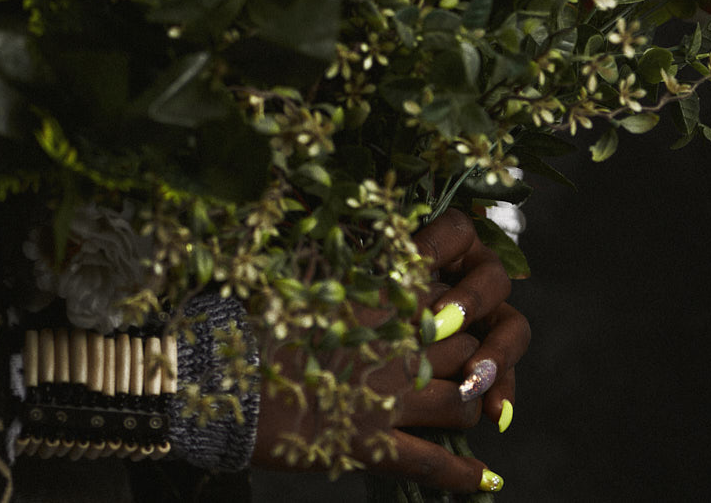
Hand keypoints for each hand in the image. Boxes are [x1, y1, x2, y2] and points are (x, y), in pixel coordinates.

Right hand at [252, 206, 530, 492]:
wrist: (223, 378)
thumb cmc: (251, 317)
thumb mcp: (299, 273)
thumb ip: (338, 258)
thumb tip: (341, 232)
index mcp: (377, 291)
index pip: (447, 271)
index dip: (462, 276)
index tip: (460, 284)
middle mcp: (394, 340)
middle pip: (466, 340)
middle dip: (471, 348)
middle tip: (461, 355)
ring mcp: (388, 395)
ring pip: (463, 400)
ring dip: (472, 404)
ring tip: (472, 406)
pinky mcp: (375, 445)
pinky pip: (435, 464)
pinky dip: (464, 474)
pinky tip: (487, 478)